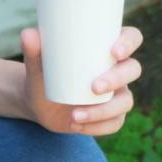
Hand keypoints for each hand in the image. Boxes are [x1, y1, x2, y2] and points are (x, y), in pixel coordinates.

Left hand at [19, 25, 142, 136]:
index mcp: (106, 47)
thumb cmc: (43, 73)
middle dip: (117, 79)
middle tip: (93, 87)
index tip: (114, 51)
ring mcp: (117, 93)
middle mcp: (117, 69)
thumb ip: (32, 50)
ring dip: (104, 111)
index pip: (132, 37)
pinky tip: (77, 126)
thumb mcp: (36, 64)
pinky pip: (115, 123)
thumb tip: (28, 34)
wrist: (38, 101)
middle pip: (133, 69)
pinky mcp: (111, 115)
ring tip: (75, 115)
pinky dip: (97, 127)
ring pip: (126, 101)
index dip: (129, 42)